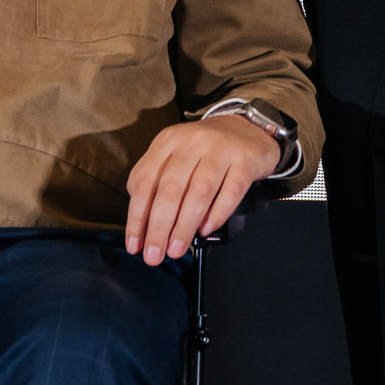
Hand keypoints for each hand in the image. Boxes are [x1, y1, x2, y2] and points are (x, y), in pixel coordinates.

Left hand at [123, 115, 281, 264]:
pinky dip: (217, 214)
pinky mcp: (246, 161)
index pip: (145, 180)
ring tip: (176, 249)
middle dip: (159, 227)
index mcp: (169, 141)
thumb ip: (155, 182)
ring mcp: (222, 149)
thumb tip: (142, 225)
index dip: (137, 216)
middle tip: (155, 255)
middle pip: (171, 188)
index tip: (135, 245)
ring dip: (185, 225)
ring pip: (199, 191)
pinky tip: (206, 230)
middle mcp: (193, 141)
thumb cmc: (206, 151)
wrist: (248, 129)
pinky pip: (231, 191)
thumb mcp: (175, 156)